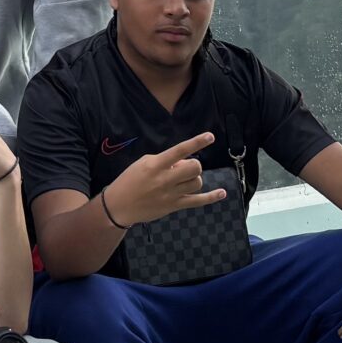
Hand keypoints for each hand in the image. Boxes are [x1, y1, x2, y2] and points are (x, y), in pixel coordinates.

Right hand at [108, 132, 226, 227]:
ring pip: (197, 182)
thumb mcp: (143, 163)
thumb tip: (184, 162)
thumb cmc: (130, 180)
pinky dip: (212, 197)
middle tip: (183, 168)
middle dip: (194, 165)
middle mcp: (165, 179)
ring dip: (194, 178)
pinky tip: (222, 193)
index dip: (197, 142)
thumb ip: (164, 160)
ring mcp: (171, 194)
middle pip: (194, 168)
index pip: (180, 150)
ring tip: (183, 180)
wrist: (119, 205)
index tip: (210, 136)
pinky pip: (198, 201)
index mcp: (156, 165)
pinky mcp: (174, 206)